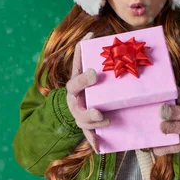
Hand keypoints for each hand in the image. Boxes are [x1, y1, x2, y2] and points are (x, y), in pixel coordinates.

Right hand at [66, 32, 109, 153]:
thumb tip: (92, 32)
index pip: (75, 79)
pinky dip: (94, 141)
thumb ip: (84, 52)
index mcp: (74, 85)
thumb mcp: (83, 68)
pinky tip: (99, 147)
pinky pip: (89, 135)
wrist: (77, 104)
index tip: (96, 73)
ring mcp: (79, 114)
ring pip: (82, 120)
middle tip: (100, 108)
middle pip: (76, 101)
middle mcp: (74, 100)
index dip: (83, 77)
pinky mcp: (86, 126)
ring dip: (92, 120)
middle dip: (87, 101)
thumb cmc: (85, 84)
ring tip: (105, 119)